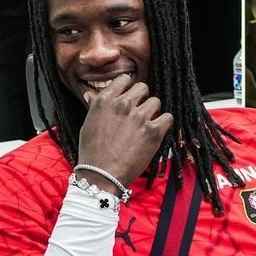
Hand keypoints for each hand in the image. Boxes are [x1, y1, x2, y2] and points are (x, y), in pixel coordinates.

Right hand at [76, 74, 173, 188]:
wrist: (102, 175)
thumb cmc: (92, 153)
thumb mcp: (87, 124)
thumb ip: (95, 107)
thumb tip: (91, 95)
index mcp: (105, 100)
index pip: (124, 80)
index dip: (129, 89)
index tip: (130, 98)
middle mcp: (123, 104)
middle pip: (142, 88)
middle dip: (143, 98)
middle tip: (140, 111)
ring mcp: (139, 117)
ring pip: (155, 102)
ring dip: (153, 112)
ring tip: (147, 124)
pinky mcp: (152, 131)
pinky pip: (167, 118)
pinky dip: (164, 123)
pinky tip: (157, 130)